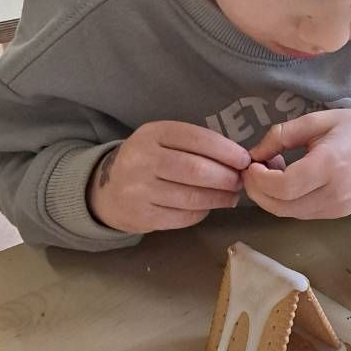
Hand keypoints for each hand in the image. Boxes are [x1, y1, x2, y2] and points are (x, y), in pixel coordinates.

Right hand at [87, 121, 250, 233]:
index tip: (244, 160)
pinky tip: (208, 206)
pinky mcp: (143, 216)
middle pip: (196, 170)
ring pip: (192, 196)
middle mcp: (143, 160)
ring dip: (219, 197)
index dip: (226, 151)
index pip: (197, 139)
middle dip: (226, 177)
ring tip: (230, 196)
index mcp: (152, 134)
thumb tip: (238, 160)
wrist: (106, 190)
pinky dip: (202, 212)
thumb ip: (195, 145)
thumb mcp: (163, 141)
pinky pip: (183, 217)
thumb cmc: (146, 160)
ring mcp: (140, 190)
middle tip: (239, 181)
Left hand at [243, 110, 350, 218]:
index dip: (259, 179)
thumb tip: (254, 153)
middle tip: (254, 169)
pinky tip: (288, 180)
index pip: (284, 186)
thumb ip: (282, 135)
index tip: (251, 163)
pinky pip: (302, 213)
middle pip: (281, 206)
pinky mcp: (338, 214)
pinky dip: (286, 201)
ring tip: (273, 171)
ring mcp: (337, 208)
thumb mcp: (319, 120)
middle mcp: (334, 193)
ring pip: (289, 213)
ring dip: (271, 197)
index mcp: (330, 165)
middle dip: (258, 191)